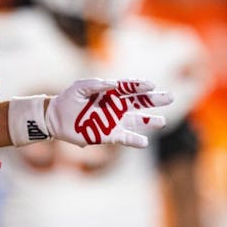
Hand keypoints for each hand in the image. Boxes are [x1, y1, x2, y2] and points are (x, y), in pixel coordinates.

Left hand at [46, 78, 171, 147]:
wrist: (55, 118)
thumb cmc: (68, 99)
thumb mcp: (81, 86)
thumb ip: (97, 84)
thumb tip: (114, 84)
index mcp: (110, 92)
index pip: (129, 88)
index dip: (140, 86)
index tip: (151, 85)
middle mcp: (115, 106)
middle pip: (139, 102)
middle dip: (154, 100)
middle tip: (170, 97)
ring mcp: (113, 121)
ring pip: (136, 120)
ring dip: (149, 121)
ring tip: (163, 121)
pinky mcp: (107, 135)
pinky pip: (124, 137)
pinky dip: (134, 140)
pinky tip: (144, 142)